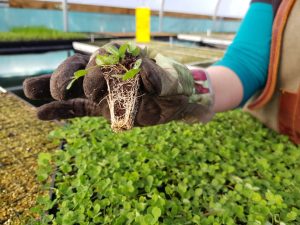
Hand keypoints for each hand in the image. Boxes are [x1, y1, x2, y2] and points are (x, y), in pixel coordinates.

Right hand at [23, 44, 213, 126]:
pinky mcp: (101, 107)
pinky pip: (78, 108)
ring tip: (29, 92)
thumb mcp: (173, 80)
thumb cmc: (176, 87)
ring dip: (51, 88)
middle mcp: (109, 73)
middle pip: (80, 68)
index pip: (103, 58)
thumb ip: (159, 76)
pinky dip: (61, 111)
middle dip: (66, 77)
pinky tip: (41, 114)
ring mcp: (103, 90)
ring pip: (73, 87)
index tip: (97, 87)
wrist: (177, 103)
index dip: (96, 70)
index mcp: (125, 59)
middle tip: (58, 92)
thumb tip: (142, 73)